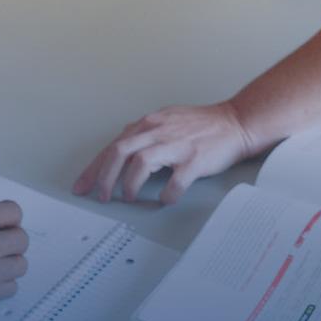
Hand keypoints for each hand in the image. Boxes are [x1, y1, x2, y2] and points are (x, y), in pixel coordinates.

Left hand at [74, 102, 260, 205]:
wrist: (237, 122)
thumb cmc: (203, 125)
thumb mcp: (166, 121)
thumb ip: (144, 134)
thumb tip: (121, 152)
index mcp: (149, 123)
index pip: (113, 145)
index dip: (94, 168)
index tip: (83, 185)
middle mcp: (159, 130)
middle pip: (119, 152)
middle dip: (104, 177)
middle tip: (101, 196)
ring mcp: (177, 144)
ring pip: (140, 163)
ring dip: (129, 184)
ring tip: (129, 197)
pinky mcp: (195, 159)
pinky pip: (175, 181)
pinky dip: (166, 194)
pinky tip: (165, 200)